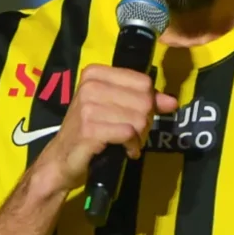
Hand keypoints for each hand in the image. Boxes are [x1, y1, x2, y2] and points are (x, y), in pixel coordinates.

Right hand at [34, 64, 178, 192]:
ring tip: (127, 142)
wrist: (61, 160)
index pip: (143, 82)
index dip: (149, 101)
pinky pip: (129, 133)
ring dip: (139, 136)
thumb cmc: (90, 131)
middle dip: (145, 121)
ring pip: (139, 118)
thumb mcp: (116, 109)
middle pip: (144, 101)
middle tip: (132, 133)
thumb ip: (145, 100)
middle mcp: (90, 86)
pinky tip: (126, 151)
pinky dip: (132, 145)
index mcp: (95, 74)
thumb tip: (172, 101)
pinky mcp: (89, 129)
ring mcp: (88, 108)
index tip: (138, 115)